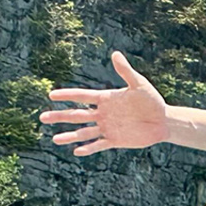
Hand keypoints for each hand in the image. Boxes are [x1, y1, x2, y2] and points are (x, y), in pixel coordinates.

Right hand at [42, 52, 169, 155]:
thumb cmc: (152, 100)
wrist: (163, 120)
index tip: (51, 94)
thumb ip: (126, 71)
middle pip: (77, 115)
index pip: (82, 96)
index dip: (67, 95)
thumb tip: (115, 54)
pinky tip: (77, 151)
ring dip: (70, 136)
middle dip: (60, 116)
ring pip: (84, 132)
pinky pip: (99, 144)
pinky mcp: (116, 140)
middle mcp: (103, 114)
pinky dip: (89, 148)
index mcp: (106, 99)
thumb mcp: (139, 84)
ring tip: (54, 139)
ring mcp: (108, 127)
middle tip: (42, 118)